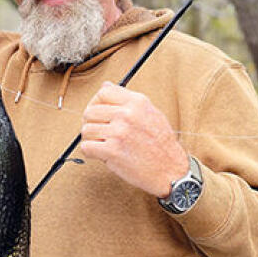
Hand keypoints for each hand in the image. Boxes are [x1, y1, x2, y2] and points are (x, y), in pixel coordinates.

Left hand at [80, 82, 188, 197]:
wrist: (171, 170)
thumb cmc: (161, 144)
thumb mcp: (151, 113)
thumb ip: (127, 99)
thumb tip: (105, 86)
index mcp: (137, 102)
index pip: (103, 92)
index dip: (96, 103)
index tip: (98, 113)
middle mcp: (127, 114)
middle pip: (90, 111)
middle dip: (91, 123)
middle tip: (98, 133)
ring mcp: (119, 132)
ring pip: (86, 130)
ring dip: (91, 139)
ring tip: (103, 145)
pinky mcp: (113, 151)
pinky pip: (86, 147)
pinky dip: (91, 152)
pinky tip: (102, 154)